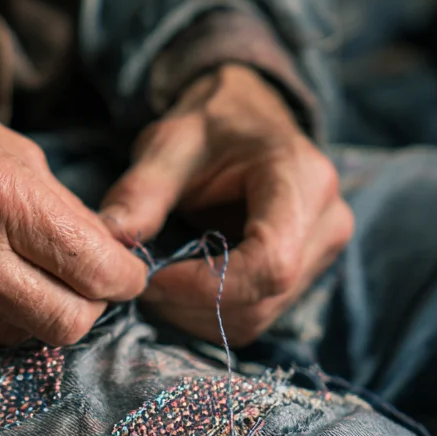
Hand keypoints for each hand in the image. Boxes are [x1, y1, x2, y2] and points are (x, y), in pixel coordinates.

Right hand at [0, 78, 146, 345]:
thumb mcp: (16, 150)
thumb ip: (66, 212)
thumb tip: (111, 258)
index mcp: (2, 197)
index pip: (96, 272)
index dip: (125, 277)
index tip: (124, 272)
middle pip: (66, 325)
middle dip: (88, 306)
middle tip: (81, 283)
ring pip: (18, 336)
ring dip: (32, 310)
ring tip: (15, 269)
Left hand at [100, 65, 353, 345]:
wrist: (246, 118)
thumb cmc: (210, 126)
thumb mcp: (169, 145)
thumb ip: (141, 192)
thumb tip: (109, 238)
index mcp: (302, 181)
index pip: (270, 264)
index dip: (204, 286)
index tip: (151, 277)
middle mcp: (327, 223)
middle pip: (263, 299)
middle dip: (191, 303)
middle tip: (142, 281)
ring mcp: (324, 253)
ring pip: (258, 317)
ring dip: (197, 314)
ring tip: (159, 280)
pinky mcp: (307, 274)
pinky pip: (258, 316)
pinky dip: (211, 313)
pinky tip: (182, 286)